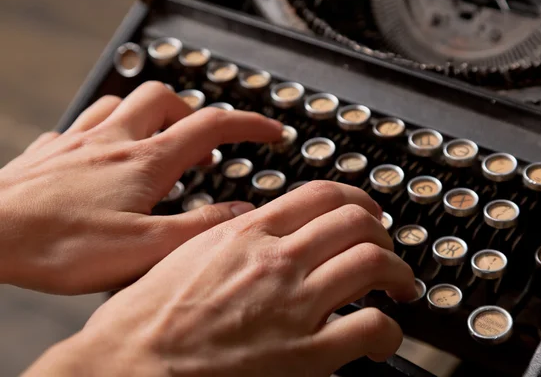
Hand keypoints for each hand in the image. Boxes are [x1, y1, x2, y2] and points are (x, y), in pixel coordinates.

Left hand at [0, 81, 282, 293]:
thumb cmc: (57, 244)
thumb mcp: (144, 248)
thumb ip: (199, 228)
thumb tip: (242, 212)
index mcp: (145, 162)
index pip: (211, 127)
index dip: (249, 124)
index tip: (270, 129)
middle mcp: (114, 141)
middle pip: (164, 99)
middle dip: (193, 113)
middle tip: (203, 141)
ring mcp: (79, 141)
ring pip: (123, 104)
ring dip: (150, 115)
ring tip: (161, 140)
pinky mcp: (51, 152)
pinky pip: (83, 124)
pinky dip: (105, 128)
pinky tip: (103, 151)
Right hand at [26, 181, 416, 376]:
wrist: (126, 369)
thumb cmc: (141, 321)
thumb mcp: (181, 254)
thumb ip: (224, 234)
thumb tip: (248, 224)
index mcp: (246, 233)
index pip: (322, 195)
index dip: (357, 199)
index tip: (365, 212)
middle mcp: (276, 260)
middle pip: (356, 223)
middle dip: (381, 233)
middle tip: (385, 247)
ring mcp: (294, 305)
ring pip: (374, 265)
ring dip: (398, 273)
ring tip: (400, 286)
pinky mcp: (306, 355)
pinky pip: (371, 328)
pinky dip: (388, 331)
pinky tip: (381, 336)